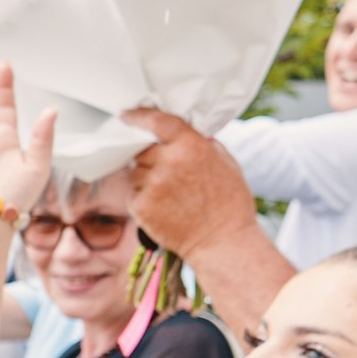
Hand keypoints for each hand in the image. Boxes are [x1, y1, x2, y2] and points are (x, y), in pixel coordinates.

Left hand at [125, 109, 259, 262]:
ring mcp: (152, 184)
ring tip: (168, 193)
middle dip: (148, 156)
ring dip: (145, 178)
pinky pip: (133, 194)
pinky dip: (142, 197)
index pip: (157, 121)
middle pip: (142, 149)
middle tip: (161, 169)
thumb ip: (201, 143)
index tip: (127, 116)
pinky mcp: (141, 206)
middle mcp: (169, 162)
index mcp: (192, 146)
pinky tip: (162, 207)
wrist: (222, 241)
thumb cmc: (229, 203)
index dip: (139, 117)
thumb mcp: (225, 161)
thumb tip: (181, 133)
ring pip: (135, 172)